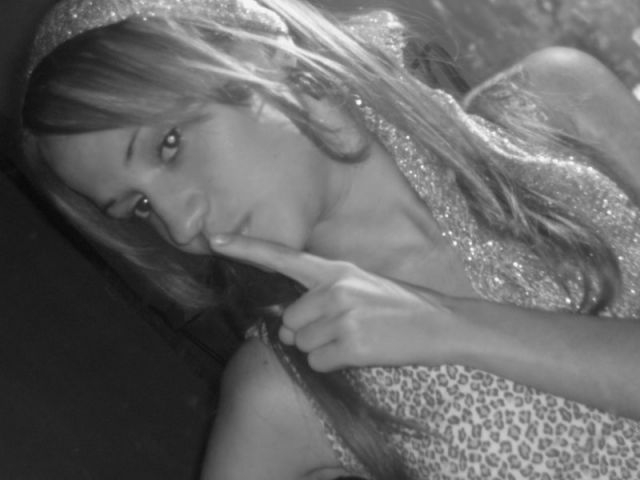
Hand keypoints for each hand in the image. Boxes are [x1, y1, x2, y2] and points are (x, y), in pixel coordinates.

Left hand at [210, 235, 460, 371]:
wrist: (439, 323)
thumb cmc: (396, 305)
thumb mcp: (359, 284)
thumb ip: (321, 292)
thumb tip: (288, 322)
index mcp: (333, 269)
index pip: (281, 255)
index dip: (245, 248)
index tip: (214, 239)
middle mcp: (332, 288)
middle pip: (289, 322)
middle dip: (306, 332)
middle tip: (342, 329)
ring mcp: (341, 315)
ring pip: (302, 345)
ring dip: (322, 350)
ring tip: (355, 338)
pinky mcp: (351, 343)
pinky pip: (318, 363)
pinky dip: (334, 364)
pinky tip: (360, 352)